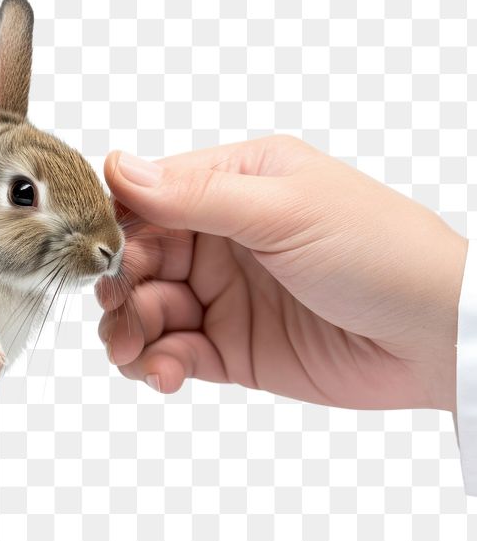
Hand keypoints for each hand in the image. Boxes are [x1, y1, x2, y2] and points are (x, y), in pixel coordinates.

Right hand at [97, 135, 466, 411]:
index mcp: (234, 185)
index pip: (149, 198)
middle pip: (137, 259)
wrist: (439, 337)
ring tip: (132, 354)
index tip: (101, 257)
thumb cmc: (380, 251)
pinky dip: (156, 365)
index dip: (116, 228)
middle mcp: (221, 237)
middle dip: (118, 289)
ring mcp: (223, 294)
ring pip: (145, 310)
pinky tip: (166, 374)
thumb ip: (196, 194)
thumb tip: (117, 166)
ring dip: (128, 332)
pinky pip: (171, 354)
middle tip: (116, 314)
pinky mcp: (230, 348)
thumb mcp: (285, 209)